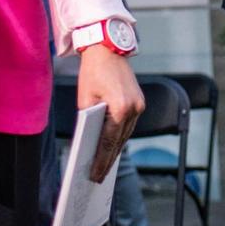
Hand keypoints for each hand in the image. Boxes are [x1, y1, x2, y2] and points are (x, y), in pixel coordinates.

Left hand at [77, 45, 145, 183]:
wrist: (109, 48)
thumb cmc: (93, 72)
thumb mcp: (85, 98)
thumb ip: (88, 120)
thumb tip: (88, 142)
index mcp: (120, 107)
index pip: (109, 142)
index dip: (101, 161)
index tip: (95, 175)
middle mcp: (134, 108)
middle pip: (119, 142)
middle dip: (108, 160)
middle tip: (98, 177)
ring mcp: (139, 106)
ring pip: (125, 135)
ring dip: (115, 150)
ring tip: (104, 165)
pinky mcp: (140, 102)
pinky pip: (128, 125)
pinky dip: (119, 136)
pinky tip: (111, 146)